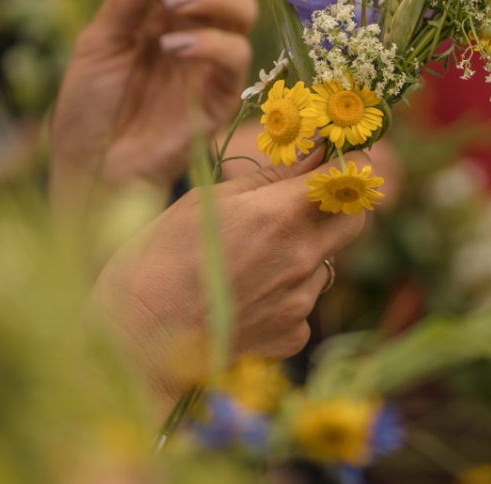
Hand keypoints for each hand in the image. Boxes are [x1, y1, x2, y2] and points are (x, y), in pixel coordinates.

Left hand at [51, 0, 258, 193]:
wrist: (88, 173)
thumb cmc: (86, 112)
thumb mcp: (97, 44)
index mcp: (159, 18)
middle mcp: (191, 35)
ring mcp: (208, 66)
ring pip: (241, 13)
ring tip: (170, 5)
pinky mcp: (221, 98)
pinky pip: (235, 58)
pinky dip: (209, 41)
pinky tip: (172, 45)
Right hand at [91, 152, 369, 411]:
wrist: (137, 339)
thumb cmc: (158, 258)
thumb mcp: (207, 201)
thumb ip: (269, 178)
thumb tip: (313, 152)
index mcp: (280, 215)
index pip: (346, 178)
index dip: (345, 164)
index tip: (334, 158)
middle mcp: (301, 258)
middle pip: (354, 221)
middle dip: (338, 206)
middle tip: (303, 203)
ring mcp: (300, 302)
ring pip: (325, 264)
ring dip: (303, 254)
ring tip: (248, 262)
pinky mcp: (292, 336)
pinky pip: (303, 304)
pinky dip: (284, 295)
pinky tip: (243, 297)